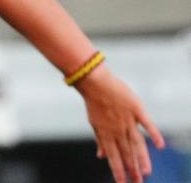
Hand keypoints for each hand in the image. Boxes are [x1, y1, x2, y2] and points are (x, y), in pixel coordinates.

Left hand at [77, 66, 164, 182]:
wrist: (93, 80)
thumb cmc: (95, 101)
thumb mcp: (95, 123)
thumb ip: (100, 140)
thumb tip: (100, 156)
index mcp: (106, 133)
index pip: (113, 156)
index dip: (118, 170)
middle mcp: (117, 129)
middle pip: (126, 152)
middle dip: (131, 169)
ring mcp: (127, 119)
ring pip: (136, 142)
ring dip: (141, 158)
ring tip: (145, 172)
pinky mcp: (136, 108)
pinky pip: (147, 123)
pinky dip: (154, 133)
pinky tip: (160, 145)